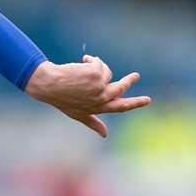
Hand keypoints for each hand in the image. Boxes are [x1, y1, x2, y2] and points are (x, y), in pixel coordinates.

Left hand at [24, 54, 150, 136]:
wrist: (47, 84)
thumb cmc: (60, 98)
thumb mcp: (76, 113)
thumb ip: (92, 122)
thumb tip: (105, 135)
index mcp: (97, 108)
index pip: (119, 107)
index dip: (134, 104)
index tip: (148, 100)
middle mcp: (100, 99)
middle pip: (120, 89)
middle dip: (129, 81)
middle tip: (136, 76)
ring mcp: (99, 86)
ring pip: (107, 71)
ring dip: (95, 66)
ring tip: (80, 69)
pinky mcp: (96, 74)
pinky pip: (98, 62)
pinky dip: (90, 60)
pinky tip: (80, 62)